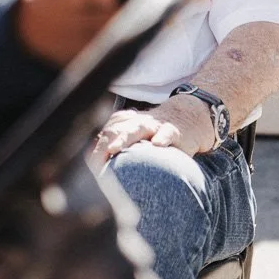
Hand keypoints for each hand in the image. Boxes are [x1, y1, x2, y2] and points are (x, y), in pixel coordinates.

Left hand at [89, 96, 217, 164]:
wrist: (192, 115)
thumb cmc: (159, 130)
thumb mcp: (138, 134)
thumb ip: (119, 142)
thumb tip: (94, 159)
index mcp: (126, 123)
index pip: (105, 131)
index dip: (93, 145)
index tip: (85, 162)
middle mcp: (138, 122)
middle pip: (115, 129)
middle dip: (102, 143)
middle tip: (92, 160)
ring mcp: (156, 125)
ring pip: (137, 129)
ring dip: (124, 138)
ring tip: (114, 149)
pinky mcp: (175, 130)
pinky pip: (168, 133)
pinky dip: (163, 137)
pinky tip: (157, 145)